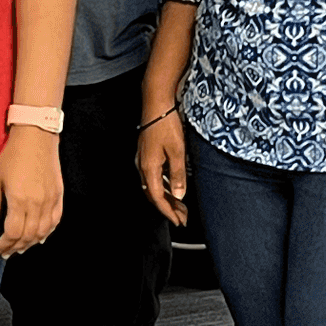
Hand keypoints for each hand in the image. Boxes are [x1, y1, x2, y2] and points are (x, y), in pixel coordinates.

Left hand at [0, 127, 64, 256]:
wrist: (35, 136)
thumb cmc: (12, 155)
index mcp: (19, 200)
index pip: (13, 233)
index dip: (4, 245)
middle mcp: (37, 203)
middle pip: (28, 236)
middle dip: (16, 248)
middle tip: (7, 253)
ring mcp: (50, 199)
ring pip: (43, 231)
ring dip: (31, 243)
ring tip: (21, 248)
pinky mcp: (58, 195)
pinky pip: (55, 220)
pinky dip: (48, 232)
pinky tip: (40, 237)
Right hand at [137, 108, 190, 226]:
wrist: (156, 104)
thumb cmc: (165, 125)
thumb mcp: (177, 151)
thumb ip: (178, 175)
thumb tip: (180, 194)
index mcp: (149, 168)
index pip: (158, 198)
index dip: (168, 212)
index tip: (178, 221)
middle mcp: (143, 166)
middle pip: (154, 194)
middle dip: (168, 208)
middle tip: (182, 217)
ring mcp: (143, 160)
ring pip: (154, 186)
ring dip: (167, 197)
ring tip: (181, 205)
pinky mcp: (147, 153)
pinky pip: (154, 176)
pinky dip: (165, 185)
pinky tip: (174, 186)